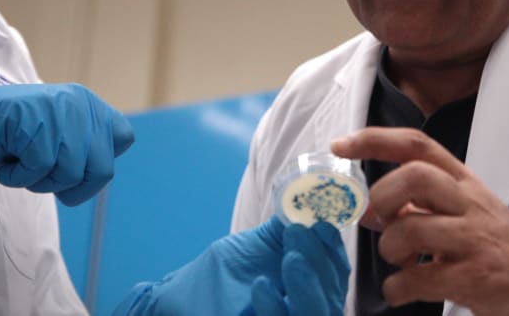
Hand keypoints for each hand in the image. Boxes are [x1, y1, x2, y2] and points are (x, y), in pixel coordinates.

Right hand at [0, 83, 133, 204]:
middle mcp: (79, 103)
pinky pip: (39, 170)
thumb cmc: (4, 138)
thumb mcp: (55, 137)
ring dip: (41, 182)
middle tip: (41, 177)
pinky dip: (17, 178)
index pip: (123, 139)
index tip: (68, 166)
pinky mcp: (36, 122)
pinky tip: (5, 161)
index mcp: (88, 104)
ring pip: (72, 173)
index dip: (97, 164)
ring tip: (20, 163)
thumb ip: (82, 146)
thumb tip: (102, 174)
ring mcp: (59, 110)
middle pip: (103, 168)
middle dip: (71, 186)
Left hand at [112, 216, 349, 315]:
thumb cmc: (211, 280)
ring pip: (317, 315)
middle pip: (332, 297)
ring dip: (307, 283)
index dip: (334, 251)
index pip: (335, 275)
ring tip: (290, 255)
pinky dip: (274, 308)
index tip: (323, 224)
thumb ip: (279, 234)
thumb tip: (307, 203)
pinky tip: (260, 285)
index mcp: (305, 290)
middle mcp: (301, 312)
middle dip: (320, 262)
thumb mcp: (249, 250)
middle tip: (300, 233)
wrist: (172, 307)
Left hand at [332, 127, 508, 315]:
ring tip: (398, 262)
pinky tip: (403, 290)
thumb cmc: (496, 245)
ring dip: (390, 249)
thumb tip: (371, 209)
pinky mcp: (476, 277)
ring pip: (412, 228)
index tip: (340, 144)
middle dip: (383, 196)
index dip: (374, 139)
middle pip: (415, 175)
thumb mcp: (463, 213)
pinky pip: (419, 279)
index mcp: (463, 181)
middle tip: (379, 220)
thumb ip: (421, 205)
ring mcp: (475, 239)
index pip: (417, 144)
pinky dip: (398, 287)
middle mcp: (469, 202)